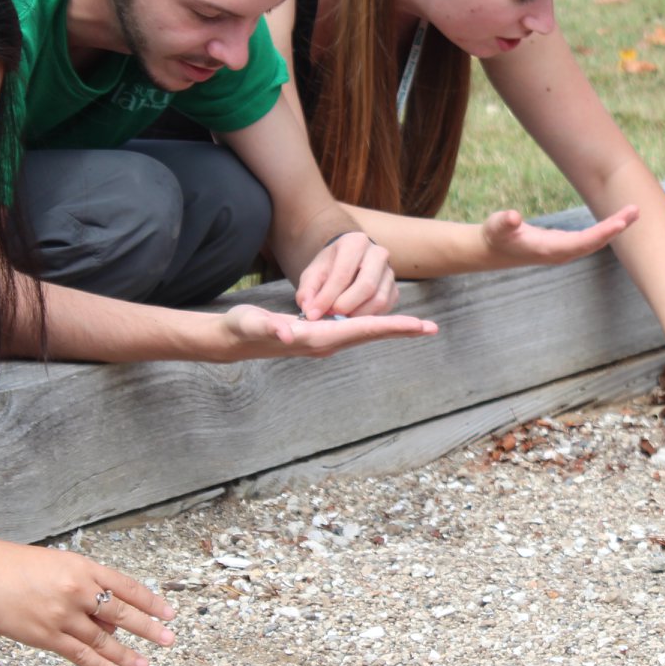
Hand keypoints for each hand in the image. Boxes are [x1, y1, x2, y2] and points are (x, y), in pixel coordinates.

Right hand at [0, 525, 175, 665]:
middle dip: (148, 628)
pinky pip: (79, 655)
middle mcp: (77, 590)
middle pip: (121, 612)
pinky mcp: (45, 636)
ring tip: (145, 664)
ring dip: (126, 654)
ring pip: (102, 639)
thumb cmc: (19, 566)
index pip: (126, 586)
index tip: (169, 613)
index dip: (150, 601)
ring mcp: (62, 614)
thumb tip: (110, 620)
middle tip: (169, 639)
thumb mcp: (60, 565)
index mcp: (83, 568)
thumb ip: (86, 588)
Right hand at [214, 304, 437, 359]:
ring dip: (390, 329)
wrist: (232, 340)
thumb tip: (287, 333)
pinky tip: (385, 322)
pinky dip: (374, 325)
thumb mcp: (252, 323)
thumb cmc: (242, 328)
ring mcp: (323, 341)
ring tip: (417, 327)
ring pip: (364, 333)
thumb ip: (268, 327)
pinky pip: (353, 330)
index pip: (361, 330)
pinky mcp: (319, 335)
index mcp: (317, 337)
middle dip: (400, 331)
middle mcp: (325, 343)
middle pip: (370, 334)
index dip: (390, 326)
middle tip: (432, 328)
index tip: (417, 326)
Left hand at [293, 231, 396, 318]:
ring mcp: (389, 272)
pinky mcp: (394, 289)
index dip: (327, 297)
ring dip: (357, 314)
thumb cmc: (330, 266)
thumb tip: (309, 310)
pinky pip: (385, 308)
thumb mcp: (313, 273)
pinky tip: (353, 315)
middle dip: (345, 306)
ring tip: (340, 316)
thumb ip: (307, 291)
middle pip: (366, 286)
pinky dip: (368, 316)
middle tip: (329, 314)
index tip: (313, 313)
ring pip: (379, 300)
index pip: (343, 273)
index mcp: (355, 243)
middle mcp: (378, 254)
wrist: (348, 261)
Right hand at [480, 206, 638, 268]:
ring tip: (633, 211)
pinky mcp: (565, 245)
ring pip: (595, 241)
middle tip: (636, 210)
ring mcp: (564, 250)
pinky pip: (591, 239)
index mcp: (549, 250)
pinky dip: (605, 229)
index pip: (582, 243)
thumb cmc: (495, 236)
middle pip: (595, 243)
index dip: (602, 233)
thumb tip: (512, 216)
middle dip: (616, 228)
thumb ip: (503, 222)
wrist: (493, 250)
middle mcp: (561, 253)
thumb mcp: (495, 226)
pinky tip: (617, 219)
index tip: (620, 223)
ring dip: (614, 228)